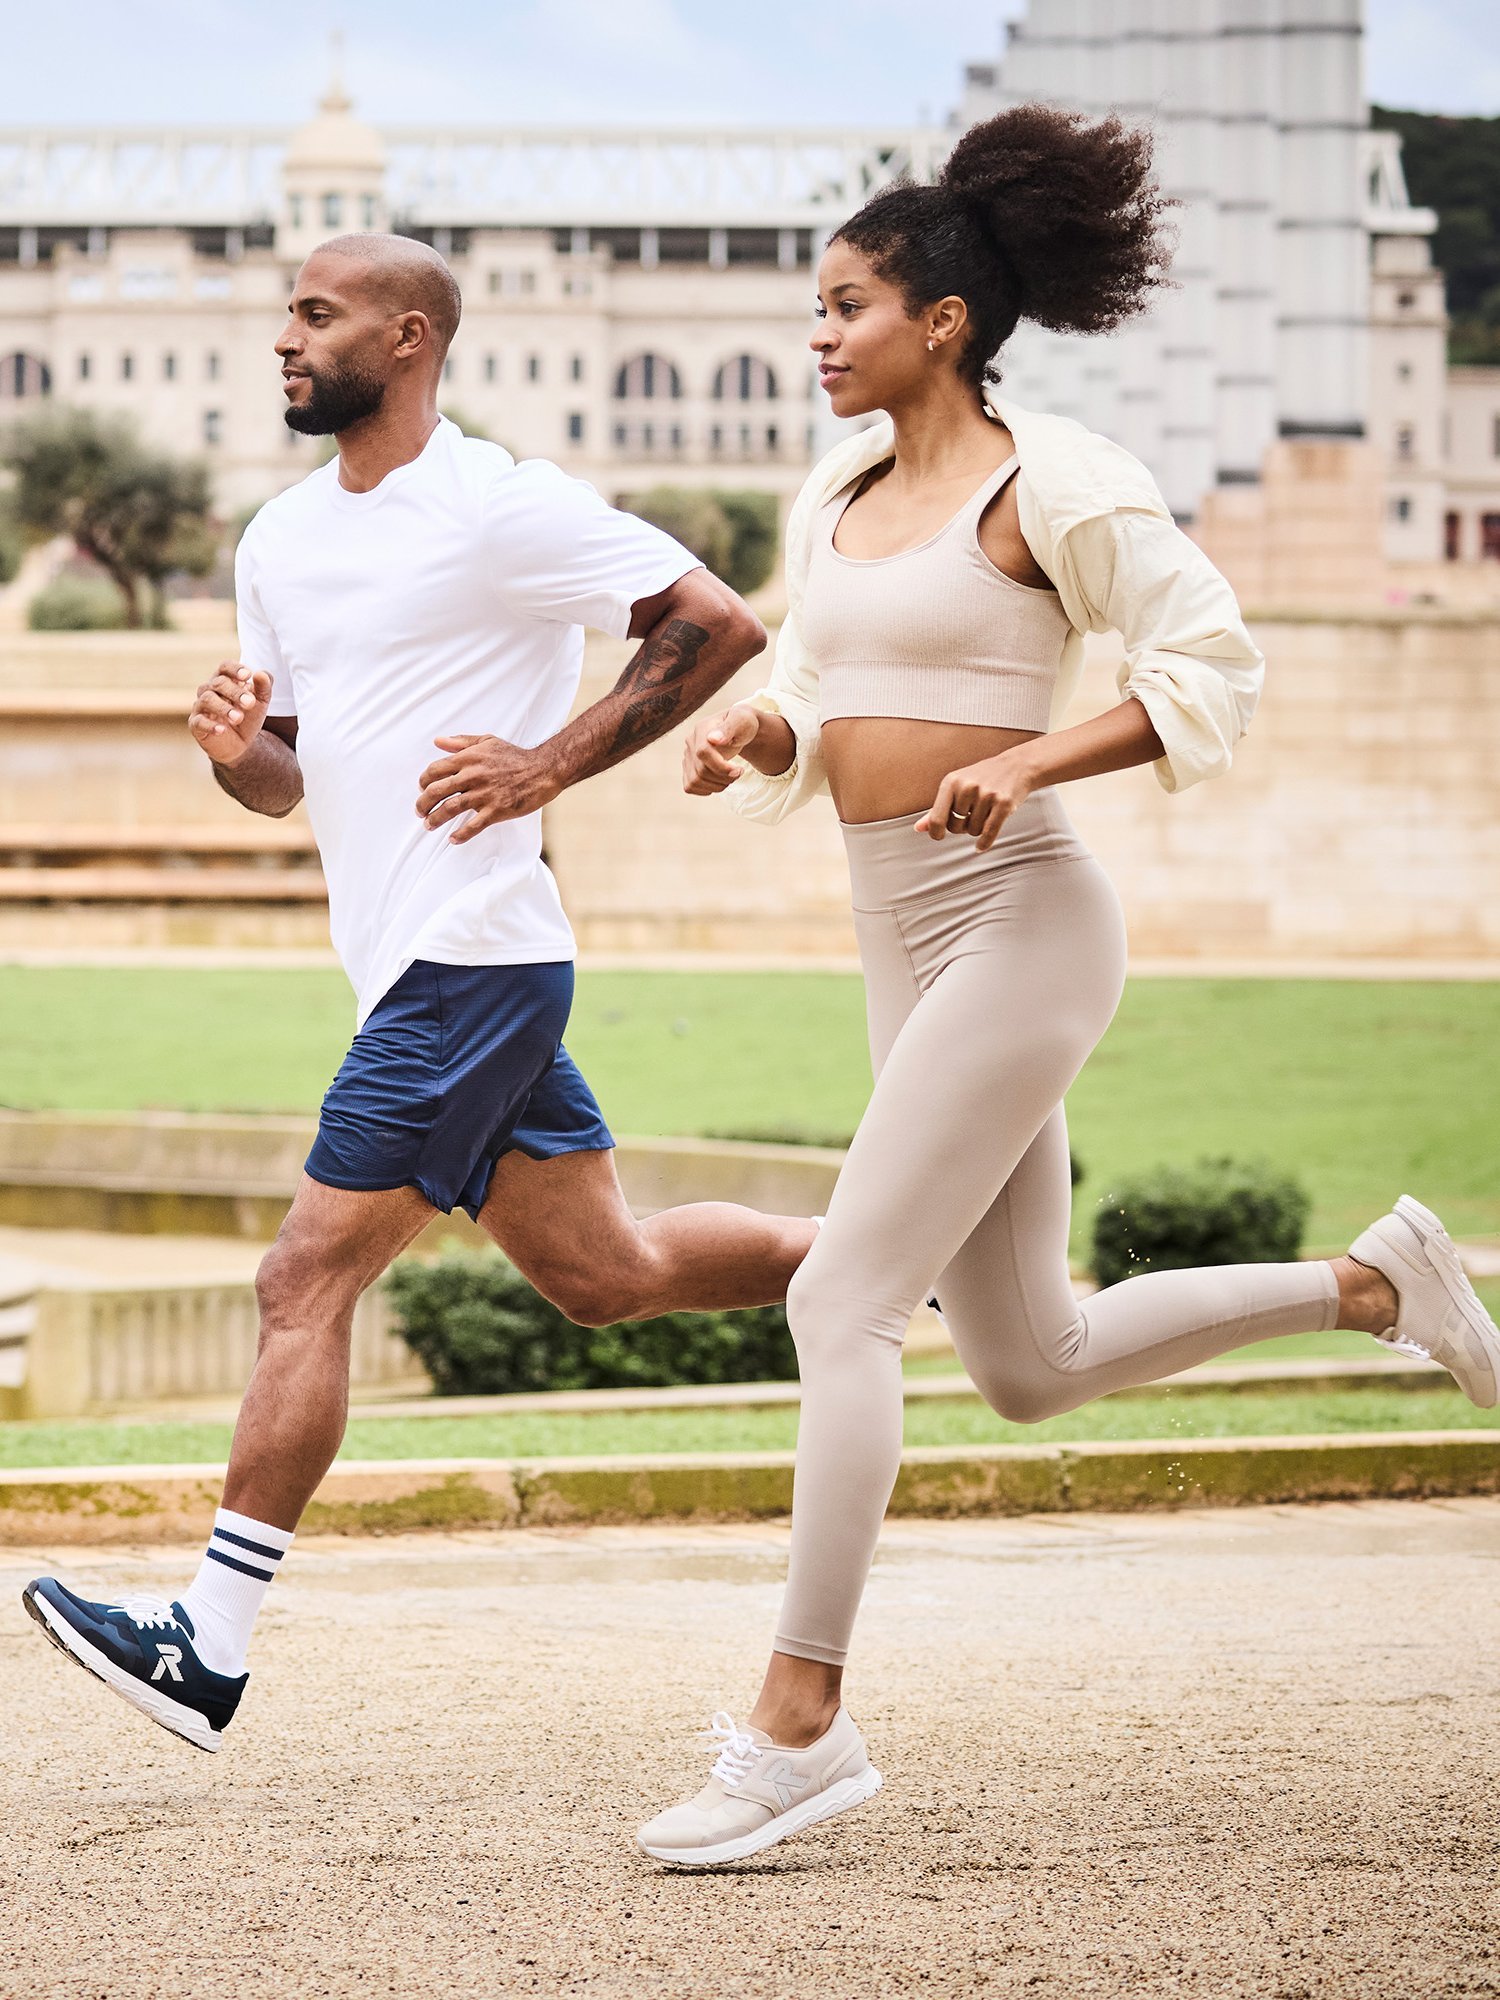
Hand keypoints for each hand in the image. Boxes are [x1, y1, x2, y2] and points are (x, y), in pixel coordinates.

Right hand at [188, 663, 272, 764]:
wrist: (240, 745)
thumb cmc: (247, 718)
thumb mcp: (260, 703)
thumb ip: (264, 688)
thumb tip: (261, 674)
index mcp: (224, 680)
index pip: (225, 667)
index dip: (235, 669)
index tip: (248, 676)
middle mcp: (209, 690)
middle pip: (218, 683)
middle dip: (235, 692)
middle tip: (250, 703)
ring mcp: (200, 707)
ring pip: (207, 699)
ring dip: (224, 708)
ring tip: (238, 718)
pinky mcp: (195, 724)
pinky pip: (198, 721)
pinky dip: (210, 725)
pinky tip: (222, 730)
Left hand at [416, 734, 560, 843]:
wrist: (543, 770)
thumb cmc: (515, 756)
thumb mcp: (487, 741)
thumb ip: (461, 742)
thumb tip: (438, 741)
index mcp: (468, 759)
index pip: (434, 770)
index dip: (423, 781)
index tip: (422, 790)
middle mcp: (473, 776)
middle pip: (436, 791)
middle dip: (422, 804)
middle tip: (420, 813)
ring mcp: (484, 794)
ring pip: (450, 809)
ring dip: (435, 819)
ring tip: (429, 825)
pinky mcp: (497, 810)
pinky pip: (473, 826)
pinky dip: (461, 835)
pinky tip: (453, 839)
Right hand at [682, 703, 760, 795]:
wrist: (739, 731)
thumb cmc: (742, 725)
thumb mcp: (742, 721)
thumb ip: (729, 728)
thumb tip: (713, 739)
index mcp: (702, 728)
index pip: (703, 753)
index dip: (720, 767)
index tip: (739, 770)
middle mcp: (690, 742)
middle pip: (701, 771)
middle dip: (724, 777)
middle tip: (739, 772)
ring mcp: (687, 756)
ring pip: (695, 782)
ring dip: (717, 786)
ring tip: (731, 777)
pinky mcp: (687, 768)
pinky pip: (690, 786)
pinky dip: (707, 789)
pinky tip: (720, 781)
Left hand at [914, 749, 1037, 850]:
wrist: (1017, 765)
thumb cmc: (982, 778)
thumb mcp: (956, 787)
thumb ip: (937, 808)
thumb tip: (919, 828)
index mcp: (951, 782)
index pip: (936, 818)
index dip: (935, 832)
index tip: (939, 835)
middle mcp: (967, 787)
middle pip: (955, 827)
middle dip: (961, 827)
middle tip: (970, 816)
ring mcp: (986, 794)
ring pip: (973, 831)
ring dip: (977, 829)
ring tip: (983, 814)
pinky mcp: (1004, 803)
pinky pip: (989, 833)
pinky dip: (984, 843)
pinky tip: (981, 846)